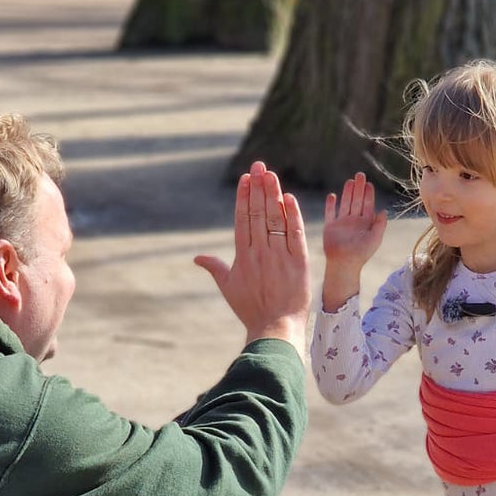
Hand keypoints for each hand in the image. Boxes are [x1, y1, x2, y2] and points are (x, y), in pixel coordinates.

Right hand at [195, 162, 310, 355]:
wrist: (275, 329)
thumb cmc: (251, 310)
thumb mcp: (229, 288)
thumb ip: (215, 268)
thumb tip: (196, 258)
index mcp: (243, 256)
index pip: (243, 219)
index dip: (244, 197)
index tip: (246, 179)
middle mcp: (260, 252)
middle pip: (259, 213)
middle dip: (258, 188)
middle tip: (259, 166)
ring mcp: (279, 255)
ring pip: (276, 219)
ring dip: (273, 195)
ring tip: (271, 175)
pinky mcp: (298, 261)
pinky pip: (295, 233)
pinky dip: (292, 215)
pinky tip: (289, 198)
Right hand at [322, 172, 386, 310]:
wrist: (344, 264)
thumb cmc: (362, 253)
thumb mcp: (375, 238)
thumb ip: (380, 224)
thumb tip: (383, 211)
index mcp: (365, 224)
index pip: (367, 205)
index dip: (368, 194)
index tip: (369, 183)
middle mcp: (353, 221)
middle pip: (356, 201)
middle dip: (358, 188)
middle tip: (360, 175)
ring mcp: (341, 223)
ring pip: (344, 204)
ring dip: (347, 192)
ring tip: (350, 181)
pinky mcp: (330, 227)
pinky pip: (330, 213)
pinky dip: (331, 204)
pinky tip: (332, 195)